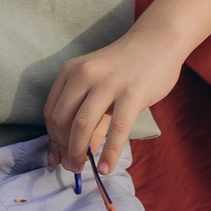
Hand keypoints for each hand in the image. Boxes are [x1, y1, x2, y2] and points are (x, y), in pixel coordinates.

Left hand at [43, 33, 184, 173]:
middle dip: (63, 149)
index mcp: (71, 71)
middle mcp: (85, 74)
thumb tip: (81, 152)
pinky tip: (106, 168)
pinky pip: (116, 128)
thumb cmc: (127, 67)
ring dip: (78, 153)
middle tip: (71, 168)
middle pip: (63, 120)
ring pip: (82, 124)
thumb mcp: (100, 87)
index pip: (52, 111)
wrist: (158, 41)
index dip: (52, 139)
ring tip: (82, 169)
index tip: (56, 157)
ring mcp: (108, 83)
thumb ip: (91, 117)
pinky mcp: (132, 92)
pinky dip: (109, 152)